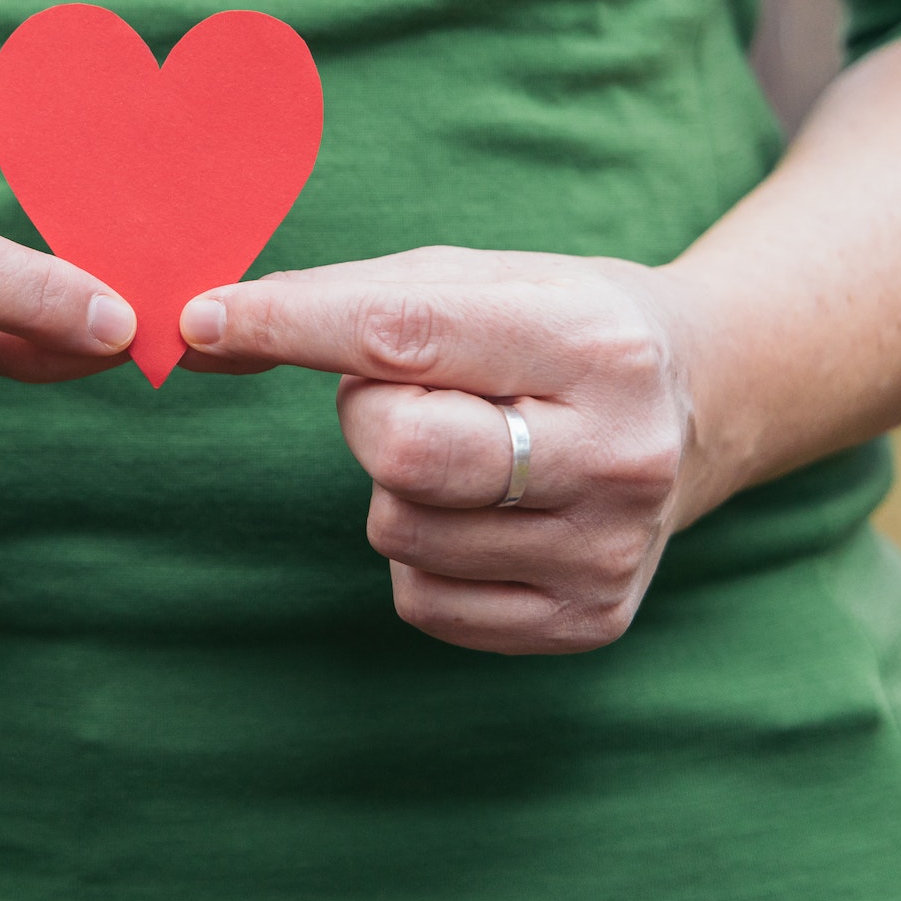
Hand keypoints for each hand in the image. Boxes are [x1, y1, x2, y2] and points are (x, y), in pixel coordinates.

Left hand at [178, 247, 708, 653]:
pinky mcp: (586, 622)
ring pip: (399, 529)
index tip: (203, 319)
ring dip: (397, 485)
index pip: (403, 334)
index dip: (288, 325)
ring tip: (468, 445)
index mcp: (594, 342)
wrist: (698, 407)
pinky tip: (486, 510)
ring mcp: (607, 550)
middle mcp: (617, 453)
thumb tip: (202, 334)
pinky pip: (422, 599)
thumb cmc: (558, 326)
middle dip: (364, 416)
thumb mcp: (479, 278)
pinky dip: (423, 552)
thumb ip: (343, 298)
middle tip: (401, 393)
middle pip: (400, 453)